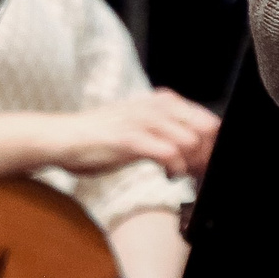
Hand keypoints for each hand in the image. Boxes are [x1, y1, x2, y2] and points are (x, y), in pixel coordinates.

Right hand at [45, 90, 219, 181]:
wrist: (64, 137)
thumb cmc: (103, 135)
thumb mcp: (141, 123)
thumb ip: (168, 128)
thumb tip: (197, 145)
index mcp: (165, 101)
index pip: (208, 119)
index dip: (214, 144)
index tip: (208, 162)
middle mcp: (159, 107)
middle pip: (206, 130)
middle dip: (207, 154)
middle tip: (199, 171)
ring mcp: (145, 122)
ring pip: (191, 142)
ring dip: (192, 164)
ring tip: (181, 174)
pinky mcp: (132, 139)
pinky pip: (170, 154)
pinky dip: (175, 169)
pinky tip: (167, 175)